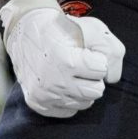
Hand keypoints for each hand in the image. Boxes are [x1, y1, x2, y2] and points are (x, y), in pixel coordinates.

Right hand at [0, 0, 124, 117]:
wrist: (26, 29)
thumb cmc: (63, 28)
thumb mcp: (92, 27)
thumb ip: (111, 50)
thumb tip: (112, 77)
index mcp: (66, 61)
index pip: (101, 71)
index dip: (98, 60)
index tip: (87, 53)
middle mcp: (53, 82)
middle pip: (95, 92)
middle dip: (94, 77)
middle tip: (84, 66)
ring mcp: (43, 95)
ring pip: (83, 103)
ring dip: (83, 89)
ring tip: (73, 74)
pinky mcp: (37, 103)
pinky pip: (68, 111)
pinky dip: (71, 98)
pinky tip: (64, 83)